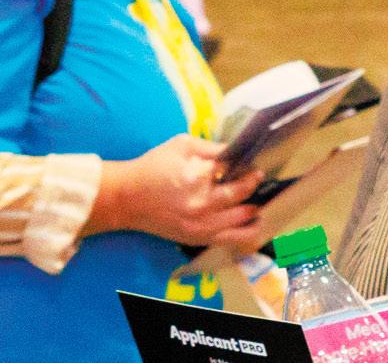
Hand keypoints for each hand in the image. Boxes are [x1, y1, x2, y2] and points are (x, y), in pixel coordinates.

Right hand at [85, 134, 265, 247]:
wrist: (126, 198)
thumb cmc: (152, 167)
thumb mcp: (180, 146)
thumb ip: (211, 147)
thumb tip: (235, 152)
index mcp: (197, 178)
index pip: (234, 173)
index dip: (249, 171)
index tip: (256, 168)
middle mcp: (201, 205)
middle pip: (240, 198)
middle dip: (253, 188)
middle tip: (259, 181)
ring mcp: (199, 226)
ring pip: (239, 223)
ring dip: (254, 214)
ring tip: (261, 207)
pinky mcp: (195, 238)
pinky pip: (227, 240)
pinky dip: (243, 235)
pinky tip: (253, 228)